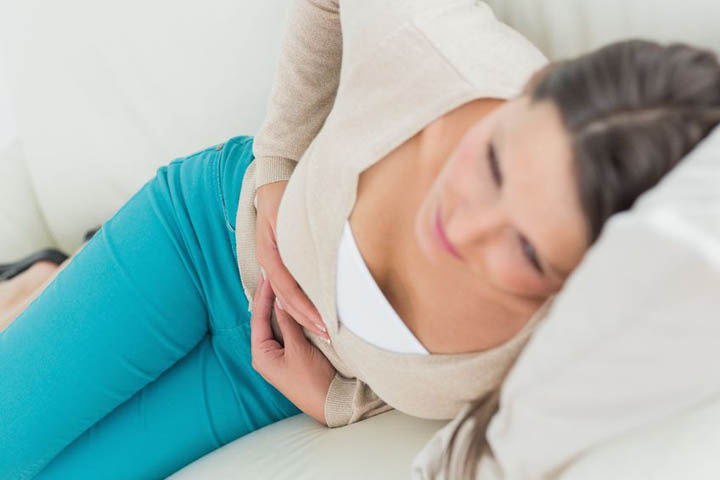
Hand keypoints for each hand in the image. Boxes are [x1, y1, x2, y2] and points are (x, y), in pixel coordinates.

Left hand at [250, 274, 335, 424]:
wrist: (330, 404)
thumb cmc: (312, 380)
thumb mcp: (299, 349)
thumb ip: (289, 324)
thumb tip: (281, 301)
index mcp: (260, 355)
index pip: (258, 318)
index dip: (263, 296)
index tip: (267, 276)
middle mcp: (265, 355)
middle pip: (263, 320)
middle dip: (267, 298)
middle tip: (270, 274)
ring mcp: (277, 356)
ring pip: (274, 324)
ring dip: (277, 305)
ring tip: (278, 283)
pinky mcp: (290, 356)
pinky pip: (285, 331)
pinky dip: (287, 316)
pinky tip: (290, 303)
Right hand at [255, 181, 328, 340]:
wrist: (273, 184)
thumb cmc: (285, 196)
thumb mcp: (289, 216)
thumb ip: (297, 240)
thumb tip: (313, 264)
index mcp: (269, 255)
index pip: (288, 290)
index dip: (305, 309)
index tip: (323, 322)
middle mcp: (267, 262)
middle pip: (285, 300)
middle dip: (306, 319)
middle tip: (328, 334)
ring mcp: (270, 263)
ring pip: (284, 298)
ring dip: (302, 315)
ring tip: (322, 329)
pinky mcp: (277, 262)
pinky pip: (287, 288)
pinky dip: (298, 303)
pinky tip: (310, 312)